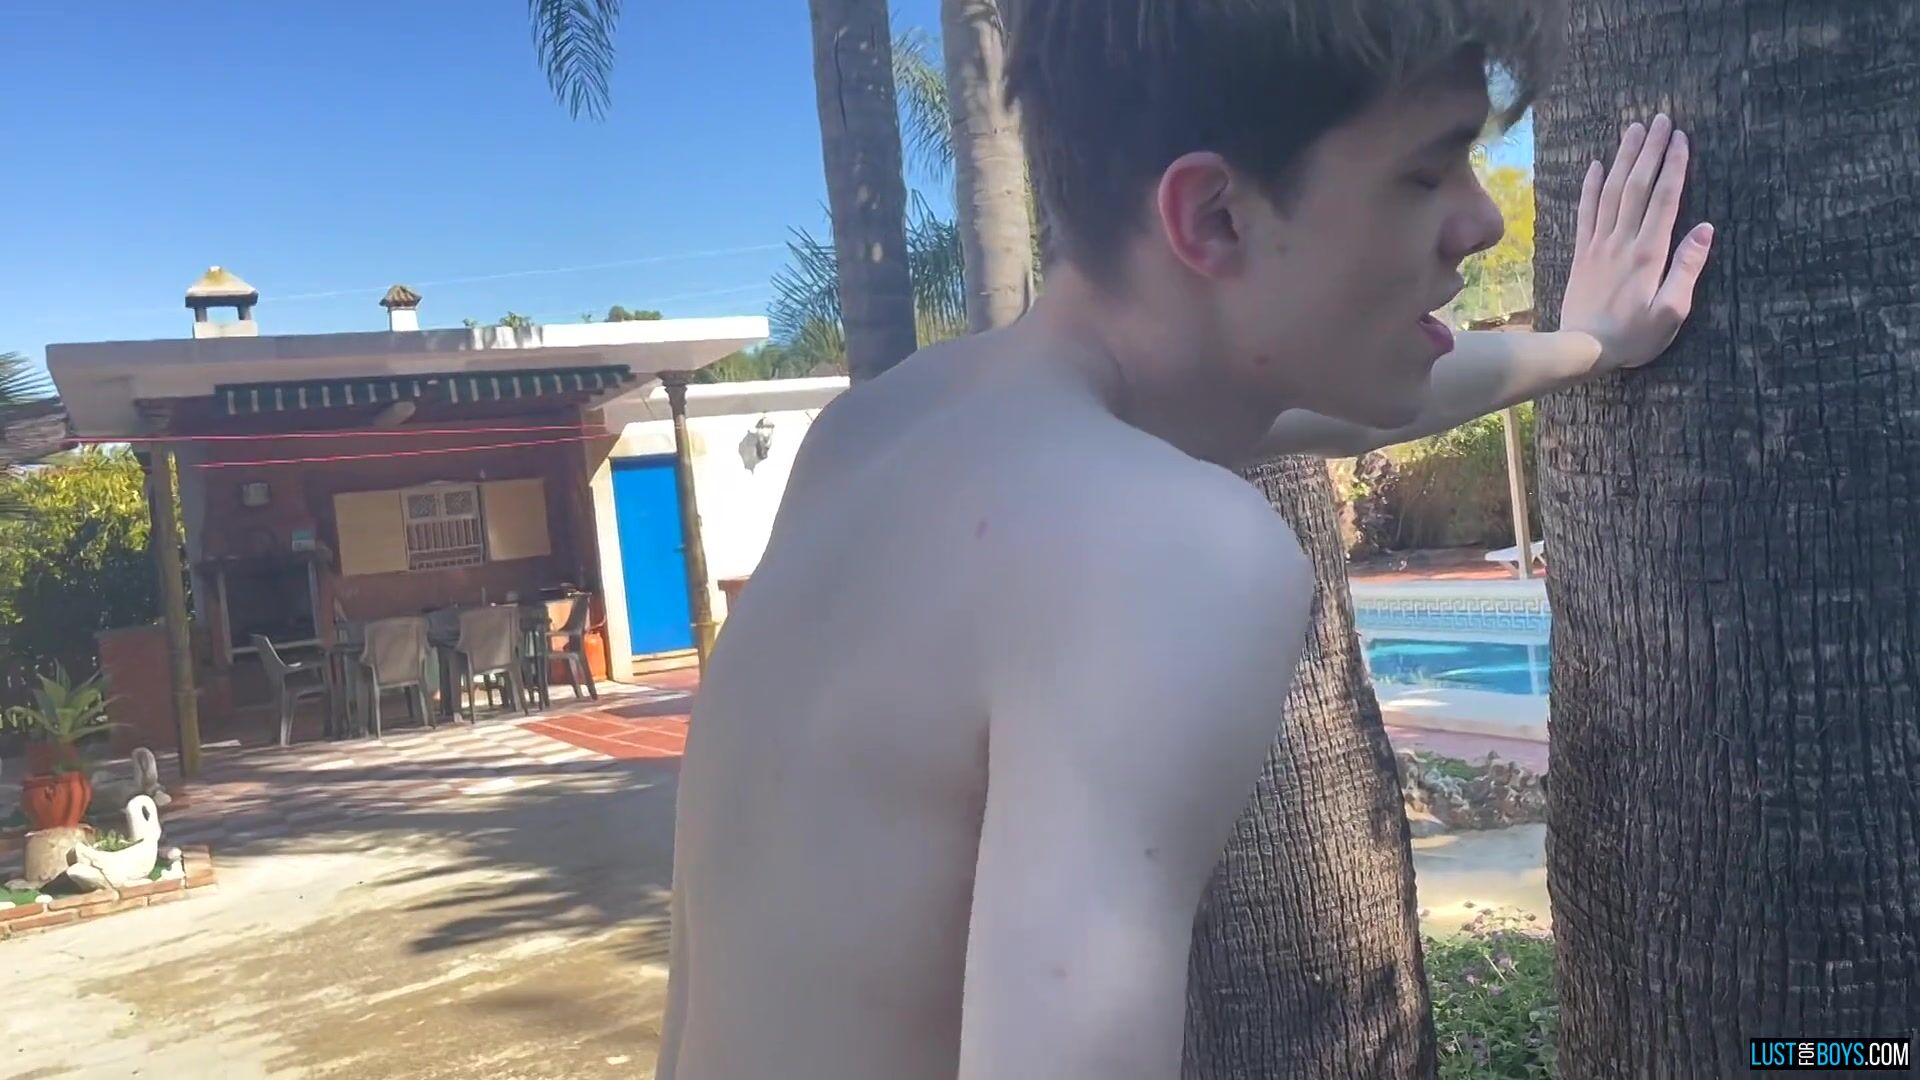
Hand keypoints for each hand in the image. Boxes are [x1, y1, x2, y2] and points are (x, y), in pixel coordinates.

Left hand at [1560, 113, 1714, 371]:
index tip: (1681, 138)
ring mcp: (1598, 245)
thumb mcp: (1672, 310)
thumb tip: (1705, 228)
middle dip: (1651, 151)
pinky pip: (1586, 212)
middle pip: (1637, 186)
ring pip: (1611, 192)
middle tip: (1661, 119)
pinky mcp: (1582, 253)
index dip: (1674, 166)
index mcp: (1649, 253)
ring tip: (1634, 130)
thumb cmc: (1634, 336)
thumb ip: (1688, 268)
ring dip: (1623, 159)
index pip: (1664, 199)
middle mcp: (1622, 242)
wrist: (1582, 349)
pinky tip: (1595, 165)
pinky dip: (1590, 186)